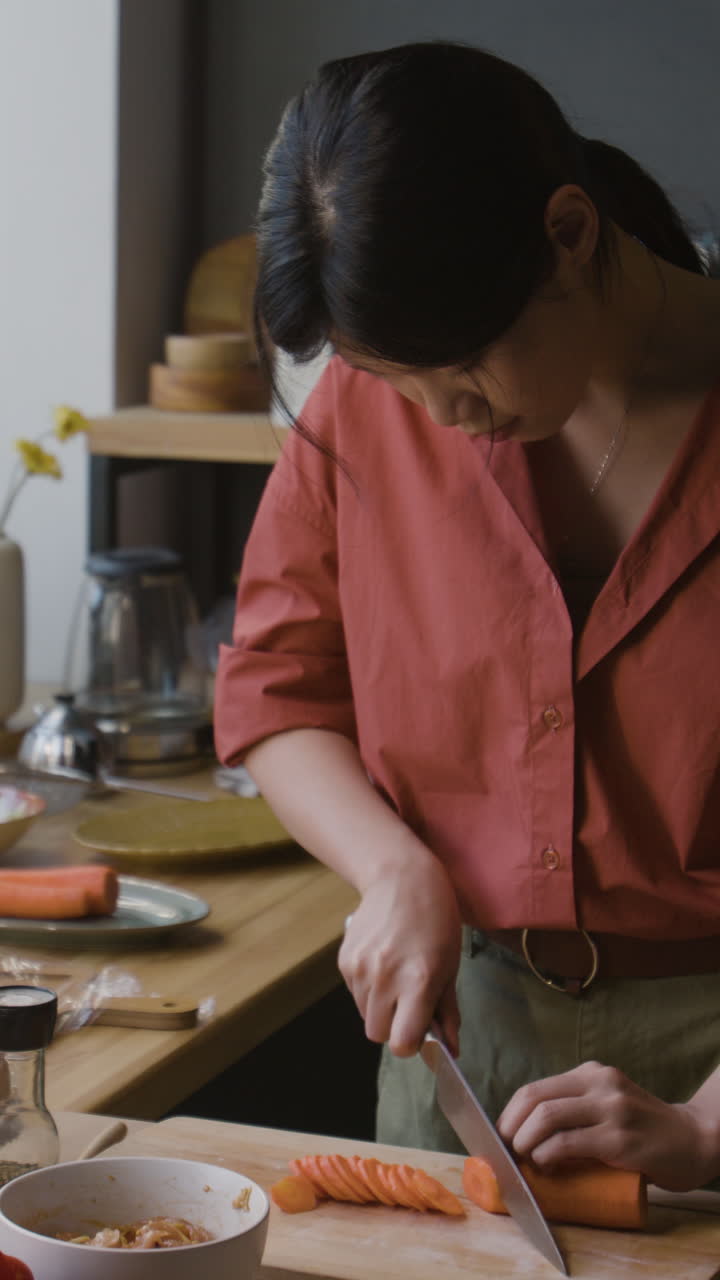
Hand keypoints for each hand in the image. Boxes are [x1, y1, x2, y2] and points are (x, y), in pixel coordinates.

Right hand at [338, 857, 461, 1058]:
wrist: (401, 879)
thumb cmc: (435, 920)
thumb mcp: (451, 965)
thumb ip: (447, 1011)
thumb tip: (451, 1049)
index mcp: (417, 981)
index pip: (402, 1042)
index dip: (411, 1043)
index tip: (419, 1029)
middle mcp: (384, 977)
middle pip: (378, 1033)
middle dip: (394, 1026)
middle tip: (409, 1003)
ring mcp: (360, 968)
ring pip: (364, 1014)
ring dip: (380, 1007)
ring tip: (396, 976)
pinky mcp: (345, 960)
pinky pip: (354, 993)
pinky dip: (367, 989)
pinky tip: (382, 963)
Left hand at [497, 1061, 719, 1190]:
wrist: (694, 1140)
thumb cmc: (644, 1130)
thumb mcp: (607, 1105)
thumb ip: (576, 1110)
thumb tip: (524, 1136)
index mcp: (591, 1073)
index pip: (534, 1088)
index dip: (510, 1114)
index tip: (501, 1137)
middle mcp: (600, 1083)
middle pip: (535, 1098)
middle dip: (511, 1128)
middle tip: (507, 1152)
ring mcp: (611, 1108)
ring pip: (547, 1117)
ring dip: (525, 1142)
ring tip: (525, 1160)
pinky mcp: (621, 1138)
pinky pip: (569, 1143)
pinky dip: (547, 1155)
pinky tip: (545, 1165)